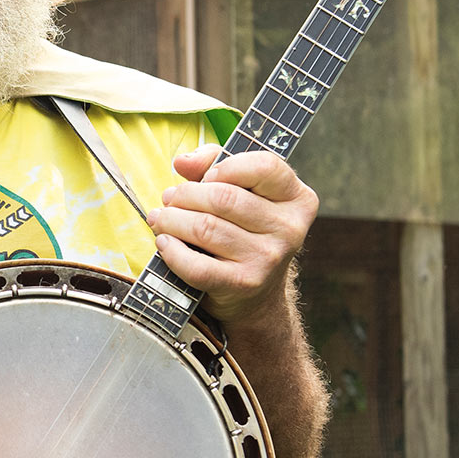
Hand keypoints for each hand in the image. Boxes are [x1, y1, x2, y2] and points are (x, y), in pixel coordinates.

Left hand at [146, 145, 317, 324]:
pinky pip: (197, 266)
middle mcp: (289, 228)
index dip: (225, 167)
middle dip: (186, 195)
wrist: (255, 295)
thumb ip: (213, 164)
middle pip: (224, 197)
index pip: (265, 166)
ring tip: (162, 219)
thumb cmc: (243, 231)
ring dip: (172, 220)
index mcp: (296, 198)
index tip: (206, 177)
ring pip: (205, 227)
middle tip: (170, 200)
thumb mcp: (241, 192)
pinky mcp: (244, 284)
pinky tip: (164, 243)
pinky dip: (173, 252)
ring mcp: (268, 258)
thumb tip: (182, 162)